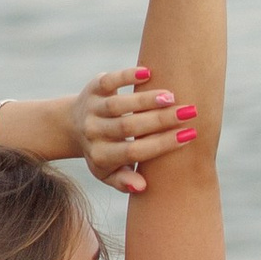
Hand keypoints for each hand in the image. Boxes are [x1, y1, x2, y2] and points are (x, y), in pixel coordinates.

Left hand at [71, 66, 195, 195]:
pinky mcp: (93, 88)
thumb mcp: (108, 173)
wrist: (70, 127)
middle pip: (129, 127)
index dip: (162, 144)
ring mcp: (92, 108)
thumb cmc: (103, 152)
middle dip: (161, 120)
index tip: (189, 136)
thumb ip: (124, 181)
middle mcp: (94, 132)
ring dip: (146, 99)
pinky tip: (148, 72)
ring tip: (172, 96)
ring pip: (119, 104)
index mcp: (101, 156)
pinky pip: (110, 81)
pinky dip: (127, 76)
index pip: (134, 152)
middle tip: (189, 112)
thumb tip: (142, 186)